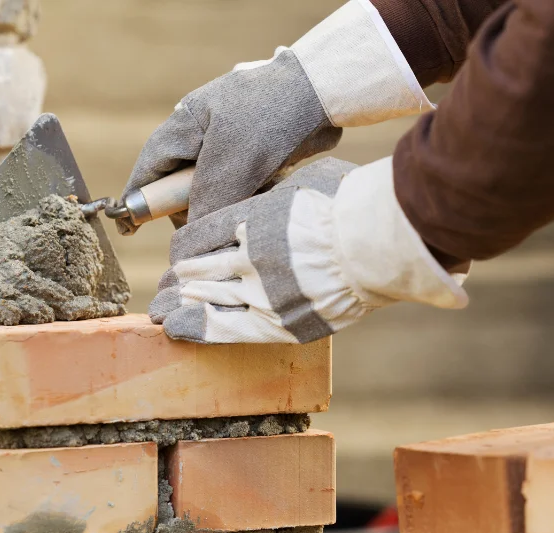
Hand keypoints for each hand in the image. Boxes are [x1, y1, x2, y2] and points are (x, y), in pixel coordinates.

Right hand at [118, 0, 433, 234]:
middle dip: (191, 209)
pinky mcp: (257, 153)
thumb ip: (206, 202)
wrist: (323, 92)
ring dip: (226, 204)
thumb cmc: (269, 118)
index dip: (138, 201)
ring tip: (244, 208)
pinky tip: (264, 197)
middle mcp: (203, 135)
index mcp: (184, 127)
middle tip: (204, 230)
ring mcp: (231, 143)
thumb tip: (191, 236)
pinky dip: (248, 196)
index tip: (130, 229)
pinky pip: (242, 186)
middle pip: (182, 185)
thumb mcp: (231, 164)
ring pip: (215, 189)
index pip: (149, 169)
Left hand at [149, 157, 468, 343]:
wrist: (388, 241)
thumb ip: (269, 194)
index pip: (198, 236)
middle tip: (166, 286)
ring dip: (180, 304)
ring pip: (206, 298)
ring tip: (164, 309)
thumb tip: (252, 195)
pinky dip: (197, 329)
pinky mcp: (282, 323)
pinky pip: (228, 329)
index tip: (178, 257)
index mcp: (253, 217)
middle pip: (196, 269)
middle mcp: (251, 255)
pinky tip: (174, 329)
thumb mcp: (303, 181)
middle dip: (178, 279)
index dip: (183, 250)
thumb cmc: (354, 202)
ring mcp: (265, 292)